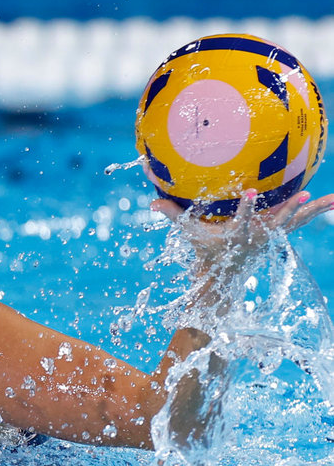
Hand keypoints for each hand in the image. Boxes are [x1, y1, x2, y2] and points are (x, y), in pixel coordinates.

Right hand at [151, 189, 333, 273]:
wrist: (225, 274)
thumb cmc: (206, 250)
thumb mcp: (189, 234)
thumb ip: (172, 215)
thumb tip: (149, 202)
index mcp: (238, 236)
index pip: (243, 219)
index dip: (248, 207)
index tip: (252, 192)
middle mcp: (260, 237)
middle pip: (280, 222)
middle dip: (291, 209)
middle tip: (305, 194)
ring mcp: (273, 235)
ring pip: (298, 220)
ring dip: (317, 209)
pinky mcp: (280, 232)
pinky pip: (302, 219)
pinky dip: (316, 210)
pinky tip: (333, 201)